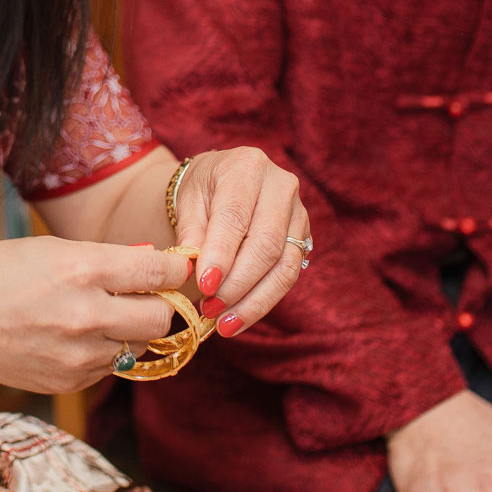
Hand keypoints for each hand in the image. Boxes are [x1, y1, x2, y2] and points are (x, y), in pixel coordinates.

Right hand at [0, 236, 191, 393]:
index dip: (178, 268)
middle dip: (160, 303)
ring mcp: (80, 355)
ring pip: (139, 345)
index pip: (159, 272)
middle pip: (162, 317)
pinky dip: (104, 350)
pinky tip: (73, 335)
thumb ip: (104, 258)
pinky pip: (110, 366)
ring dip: (131, 329)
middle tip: (145, 293)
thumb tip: (153, 259)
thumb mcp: (49, 248)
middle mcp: (87, 315)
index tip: (179, 266)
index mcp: (83, 270)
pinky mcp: (71, 381)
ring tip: (99, 313)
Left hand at [168, 148, 308, 336]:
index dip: (222, 255)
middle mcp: (281, 186)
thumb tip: (195, 268)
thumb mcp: (188, 202)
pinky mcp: (303, 238)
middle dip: (237, 284)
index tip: (204, 286)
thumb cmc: (203, 191)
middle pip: (266, 244)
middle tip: (209, 309)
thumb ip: (191, 233)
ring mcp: (298, 212)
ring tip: (223, 324)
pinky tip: (238, 318)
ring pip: (284, 266)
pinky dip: (262, 301)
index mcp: (247, 167)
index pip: (236, 216)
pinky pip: (288, 276)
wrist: (223, 183)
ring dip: (253, 301)